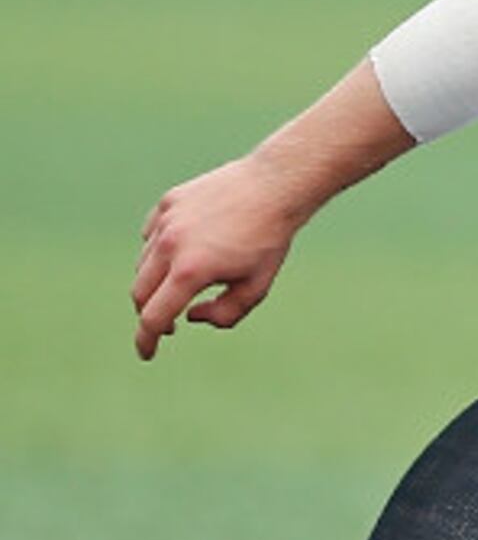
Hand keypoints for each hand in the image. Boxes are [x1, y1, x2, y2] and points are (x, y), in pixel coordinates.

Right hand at [130, 155, 311, 359]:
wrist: (274, 185)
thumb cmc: (269, 240)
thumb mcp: (257, 287)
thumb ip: (224, 314)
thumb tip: (189, 317)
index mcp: (191, 271)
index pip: (154, 317)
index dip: (147, 340)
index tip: (147, 354)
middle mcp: (170, 245)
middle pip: (140, 293)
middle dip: (150, 313)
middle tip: (170, 323)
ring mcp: (165, 221)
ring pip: (143, 264)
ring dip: (156, 282)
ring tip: (186, 284)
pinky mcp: (167, 203)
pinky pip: (151, 236)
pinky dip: (159, 252)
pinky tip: (184, 252)